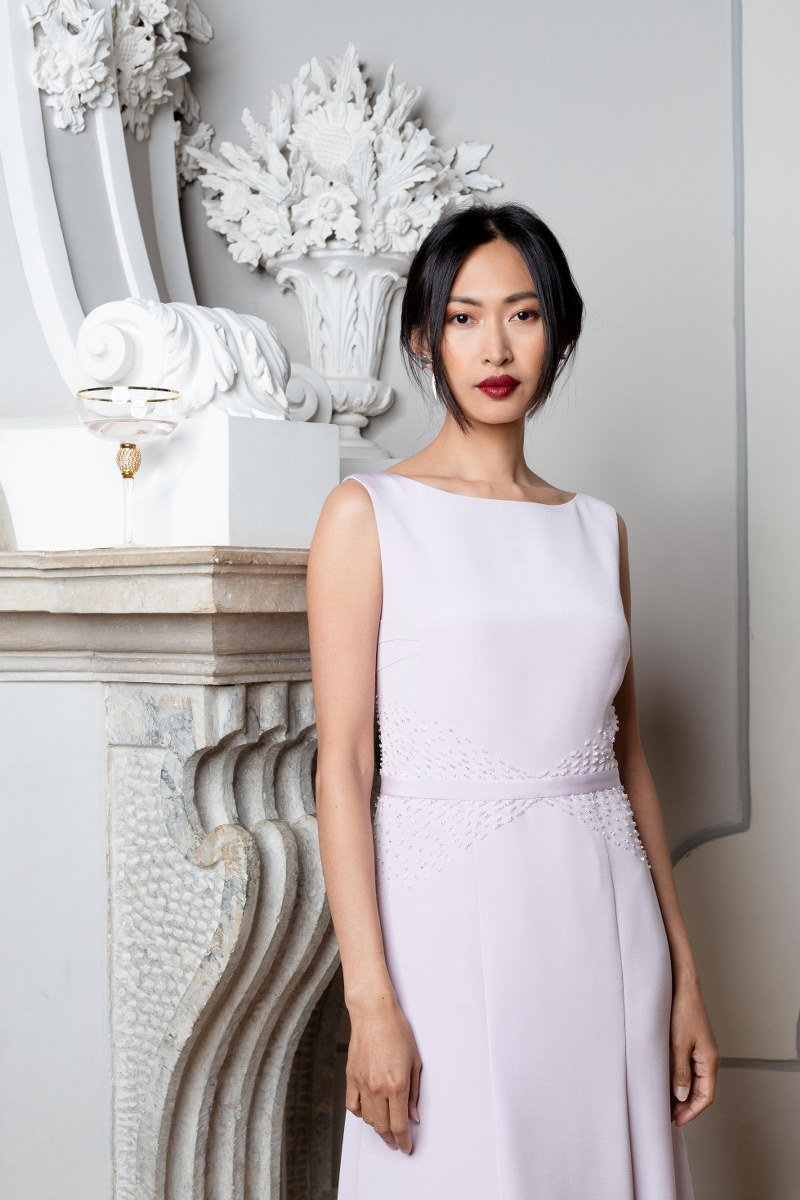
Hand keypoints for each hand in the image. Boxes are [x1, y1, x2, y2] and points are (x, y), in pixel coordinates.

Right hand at [345, 993, 422, 1154]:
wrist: (373, 1013)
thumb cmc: (397, 1031)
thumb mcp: (415, 1061)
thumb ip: (414, 1093)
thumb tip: (413, 1116)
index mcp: (396, 1085)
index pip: (399, 1125)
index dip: (404, 1142)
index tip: (406, 1147)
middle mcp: (377, 1088)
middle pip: (382, 1127)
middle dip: (391, 1139)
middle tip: (397, 1142)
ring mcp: (361, 1083)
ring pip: (367, 1119)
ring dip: (377, 1126)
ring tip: (385, 1125)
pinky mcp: (350, 1077)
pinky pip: (352, 1105)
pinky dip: (360, 1113)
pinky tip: (368, 1110)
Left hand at [669, 976, 719, 1126]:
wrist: (681, 983)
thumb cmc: (681, 1010)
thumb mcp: (678, 1043)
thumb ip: (680, 1071)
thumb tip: (681, 1096)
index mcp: (709, 1060)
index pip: (706, 1096)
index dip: (692, 1112)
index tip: (676, 1122)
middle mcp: (707, 1057)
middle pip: (700, 1090)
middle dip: (685, 1106)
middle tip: (667, 1116)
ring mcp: (699, 1049)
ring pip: (693, 1080)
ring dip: (681, 1093)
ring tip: (664, 1102)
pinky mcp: (691, 1041)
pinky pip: (687, 1067)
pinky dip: (678, 1078)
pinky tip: (665, 1081)